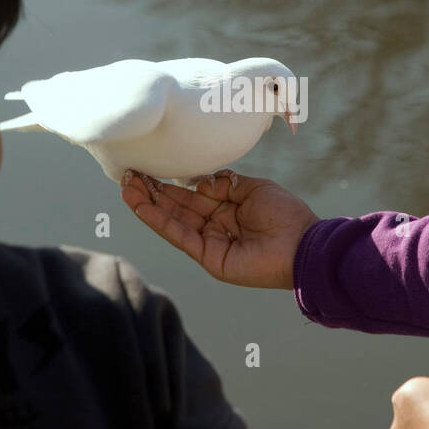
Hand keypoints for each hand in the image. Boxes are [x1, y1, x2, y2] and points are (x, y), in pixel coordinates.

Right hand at [121, 172, 318, 289]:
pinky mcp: (209, 257)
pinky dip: (159, 221)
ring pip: (172, 221)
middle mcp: (215, 226)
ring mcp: (210, 243)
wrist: (302, 244)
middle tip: (128, 176)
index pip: (191, 196)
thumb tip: (199, 182)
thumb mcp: (254, 188)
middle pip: (176, 208)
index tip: (148, 170)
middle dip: (152, 192)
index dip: (170, 184)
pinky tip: (141, 206)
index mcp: (227, 209)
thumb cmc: (286, 215)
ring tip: (126, 188)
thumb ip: (225, 184)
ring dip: (148, 205)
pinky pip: (179, 236)